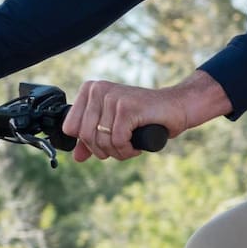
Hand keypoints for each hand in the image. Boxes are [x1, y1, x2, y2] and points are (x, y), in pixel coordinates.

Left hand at [65, 72, 230, 161]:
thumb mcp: (113, 127)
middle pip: (86, 136)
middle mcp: (98, 89)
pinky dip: (128, 150)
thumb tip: (76, 158)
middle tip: (121, 147)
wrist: (176, 107)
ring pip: (102, 140)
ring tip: (130, 147)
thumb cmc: (144, 117)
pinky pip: (118, 141)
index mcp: (90, 89)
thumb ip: (92, 139)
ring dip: (118, 152)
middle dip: (104, 150)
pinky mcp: (127, 108)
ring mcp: (112, 97)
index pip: (70, 127)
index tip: (106, 141)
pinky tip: (136, 146)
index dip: (87, 142)